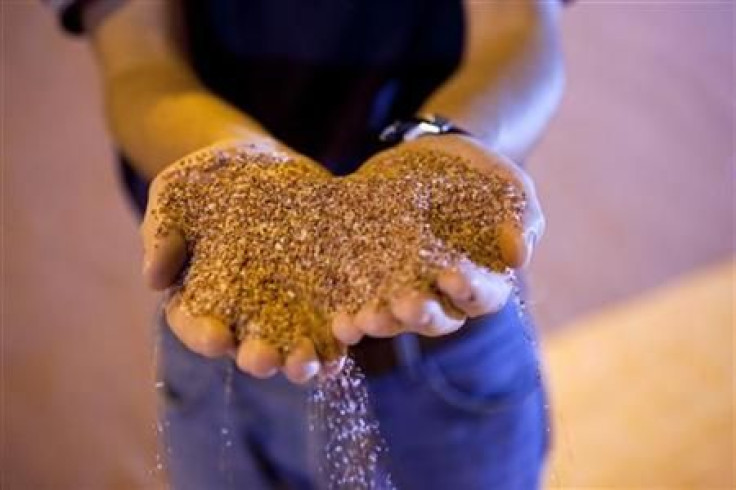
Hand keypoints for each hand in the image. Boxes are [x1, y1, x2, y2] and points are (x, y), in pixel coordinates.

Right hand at [141, 140, 339, 383]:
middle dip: (257, 357)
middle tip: (264, 360)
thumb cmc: (204, 179)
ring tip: (307, 364)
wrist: (255, 160)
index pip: (196, 325)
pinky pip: (329, 319)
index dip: (203, 336)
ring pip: (291, 342)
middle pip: (247, 345)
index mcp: (200, 296)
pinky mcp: (320, 290)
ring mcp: (284, 304)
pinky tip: (345, 338)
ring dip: (300, 359)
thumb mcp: (174, 196)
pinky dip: (337, 335)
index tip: (216, 338)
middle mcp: (242, 311)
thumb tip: (154, 279)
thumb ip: (162, 233)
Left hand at [331, 134, 544, 344]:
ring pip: (394, 318)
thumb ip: (522, 217)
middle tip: (404, 306)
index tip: (453, 276)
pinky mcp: (370, 277)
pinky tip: (337, 319)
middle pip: (436, 319)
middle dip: (420, 315)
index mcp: (481, 281)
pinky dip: (349, 315)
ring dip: (379, 323)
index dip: (470, 291)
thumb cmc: (481, 173)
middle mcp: (442, 296)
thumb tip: (519, 256)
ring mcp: (404, 289)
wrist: (431, 153)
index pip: (482, 297)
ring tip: (362, 320)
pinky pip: (359, 302)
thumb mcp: (508, 185)